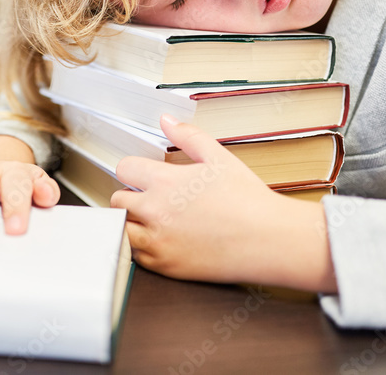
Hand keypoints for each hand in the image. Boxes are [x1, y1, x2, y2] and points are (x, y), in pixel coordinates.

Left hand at [110, 115, 336, 292]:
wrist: (268, 241)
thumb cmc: (248, 200)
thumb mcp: (219, 158)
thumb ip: (188, 136)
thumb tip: (165, 120)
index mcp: (165, 182)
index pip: (125, 168)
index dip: (134, 169)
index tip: (144, 175)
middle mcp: (155, 211)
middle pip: (117, 199)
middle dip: (131, 195)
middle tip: (151, 198)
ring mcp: (157, 241)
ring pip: (120, 228)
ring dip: (130, 221)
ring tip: (151, 219)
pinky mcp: (164, 265)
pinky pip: (135, 254)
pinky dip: (141, 247)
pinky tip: (162, 239)